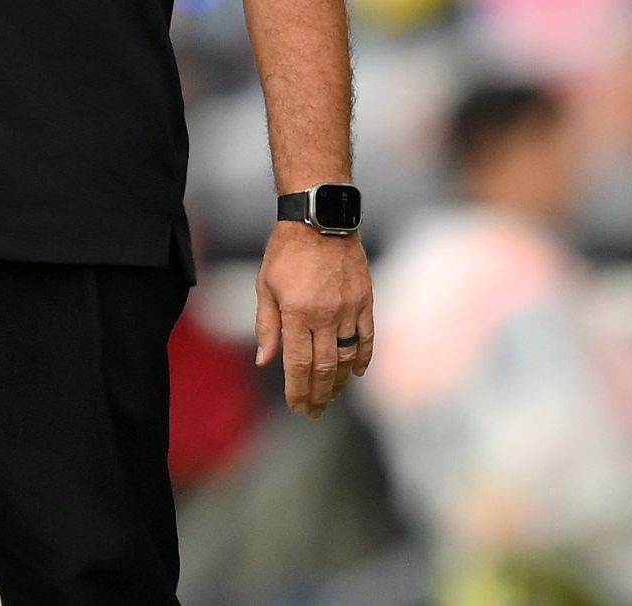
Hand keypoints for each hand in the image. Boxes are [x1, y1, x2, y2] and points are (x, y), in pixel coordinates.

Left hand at [254, 221, 372, 418]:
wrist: (320, 219)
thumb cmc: (286, 251)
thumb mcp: (265, 286)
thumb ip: (267, 326)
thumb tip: (265, 360)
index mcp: (297, 314)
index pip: (298, 365)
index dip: (298, 390)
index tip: (298, 407)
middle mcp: (325, 316)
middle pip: (324, 368)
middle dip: (319, 394)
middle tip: (314, 411)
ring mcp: (348, 310)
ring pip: (347, 357)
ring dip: (340, 382)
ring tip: (332, 397)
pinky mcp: (365, 301)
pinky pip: (367, 337)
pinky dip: (364, 357)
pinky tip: (358, 372)